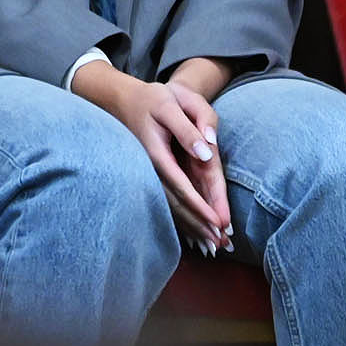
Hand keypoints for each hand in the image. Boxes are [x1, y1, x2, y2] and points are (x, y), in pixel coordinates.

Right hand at [73, 63, 232, 253]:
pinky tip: (194, 233)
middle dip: (199, 225)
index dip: (201, 206)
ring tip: (212, 246)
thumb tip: (206, 152)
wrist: (124, 99)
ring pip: (173, 206)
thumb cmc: (153, 99)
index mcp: (158, 154)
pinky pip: (169, 201)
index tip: (217, 223)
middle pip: (178, 204)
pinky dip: (183, 218)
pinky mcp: (155, 175)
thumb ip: (188, 128)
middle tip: (221, 244)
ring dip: (192, 227)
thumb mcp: (170, 104)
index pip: (182, 186)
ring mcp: (152, 174)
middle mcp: (153, 169)